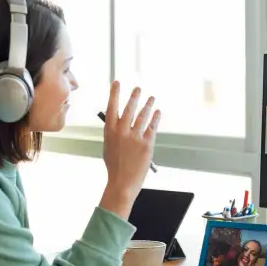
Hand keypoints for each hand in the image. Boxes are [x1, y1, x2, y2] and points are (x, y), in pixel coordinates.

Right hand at [100, 81, 159, 218]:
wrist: (122, 182)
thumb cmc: (115, 166)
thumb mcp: (108, 146)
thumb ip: (114, 132)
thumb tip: (120, 120)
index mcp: (110, 132)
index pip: (111, 107)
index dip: (114, 93)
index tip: (117, 83)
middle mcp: (122, 132)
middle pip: (129, 108)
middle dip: (134, 96)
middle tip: (138, 88)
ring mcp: (135, 137)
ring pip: (143, 116)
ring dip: (148, 105)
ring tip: (151, 98)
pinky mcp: (147, 144)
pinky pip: (152, 127)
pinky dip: (156, 118)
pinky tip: (158, 112)